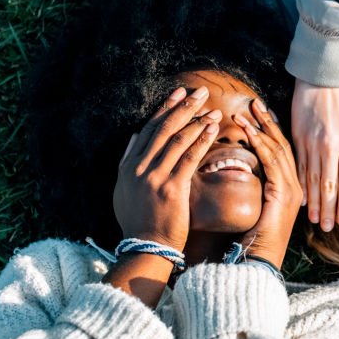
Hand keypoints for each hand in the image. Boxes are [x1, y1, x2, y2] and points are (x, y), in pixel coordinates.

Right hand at [114, 86, 220, 250]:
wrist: (146, 246)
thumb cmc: (139, 220)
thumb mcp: (124, 189)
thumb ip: (128, 161)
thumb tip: (136, 135)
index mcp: (129, 166)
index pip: (149, 129)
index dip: (165, 109)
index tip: (179, 93)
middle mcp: (139, 168)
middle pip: (164, 129)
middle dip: (183, 107)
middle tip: (200, 92)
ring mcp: (155, 177)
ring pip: (178, 140)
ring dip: (197, 121)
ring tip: (213, 110)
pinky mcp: (172, 188)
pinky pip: (189, 157)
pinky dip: (202, 140)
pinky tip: (213, 129)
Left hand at [233, 99, 302, 269]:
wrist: (257, 261)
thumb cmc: (252, 240)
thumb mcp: (255, 208)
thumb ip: (255, 188)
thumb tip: (240, 170)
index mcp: (290, 189)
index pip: (283, 152)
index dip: (271, 130)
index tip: (259, 113)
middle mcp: (296, 187)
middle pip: (283, 146)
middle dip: (268, 123)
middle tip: (255, 103)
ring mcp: (292, 189)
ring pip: (278, 150)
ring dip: (261, 129)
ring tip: (247, 111)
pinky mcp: (283, 193)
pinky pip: (271, 162)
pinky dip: (259, 144)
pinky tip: (248, 131)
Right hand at [291, 80, 338, 231]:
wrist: (322, 77)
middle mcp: (328, 148)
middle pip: (328, 187)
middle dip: (328, 210)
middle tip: (327, 228)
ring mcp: (311, 144)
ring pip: (312, 180)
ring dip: (313, 202)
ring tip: (313, 220)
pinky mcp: (298, 139)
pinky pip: (298, 167)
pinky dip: (300, 184)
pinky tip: (301, 198)